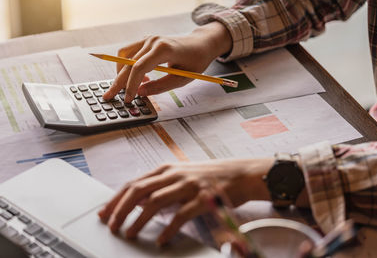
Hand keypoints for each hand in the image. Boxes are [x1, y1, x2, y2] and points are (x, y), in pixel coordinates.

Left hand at [97, 158, 272, 245]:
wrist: (239, 174)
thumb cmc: (209, 176)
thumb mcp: (181, 175)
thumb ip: (160, 186)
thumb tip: (138, 201)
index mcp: (167, 169)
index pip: (134, 183)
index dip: (116, 198)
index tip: (105, 212)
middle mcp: (174, 174)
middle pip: (139, 190)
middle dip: (121, 209)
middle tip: (112, 225)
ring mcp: (188, 185)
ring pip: (155, 202)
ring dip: (139, 219)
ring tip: (130, 233)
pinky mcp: (202, 197)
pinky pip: (180, 215)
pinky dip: (168, 228)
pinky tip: (162, 239)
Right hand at [103, 22, 231, 102]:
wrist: (200, 45)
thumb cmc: (195, 62)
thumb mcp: (182, 79)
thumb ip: (160, 86)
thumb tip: (140, 93)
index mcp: (163, 49)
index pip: (139, 67)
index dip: (131, 85)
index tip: (129, 99)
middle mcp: (152, 41)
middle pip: (127, 62)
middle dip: (118, 82)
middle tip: (109, 96)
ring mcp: (148, 39)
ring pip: (123, 55)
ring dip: (121, 73)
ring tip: (129, 89)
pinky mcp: (146, 41)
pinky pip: (128, 53)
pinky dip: (127, 66)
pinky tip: (139, 79)